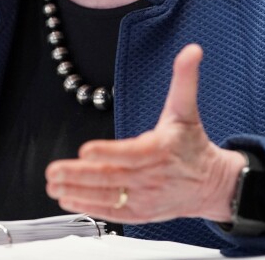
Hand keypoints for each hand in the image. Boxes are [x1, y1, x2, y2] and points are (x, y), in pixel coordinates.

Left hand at [45, 43, 244, 222]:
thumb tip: (192, 50)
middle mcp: (151, 177)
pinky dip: (89, 207)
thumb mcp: (186, 108)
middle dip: (79, 175)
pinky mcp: (140, 213)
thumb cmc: (192, 144)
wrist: (211, 184)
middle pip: (112, 176)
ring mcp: (145, 198)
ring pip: (107, 196)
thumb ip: (185, 78)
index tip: (85, 149)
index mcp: (161, 149)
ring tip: (53, 184)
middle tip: (54, 170)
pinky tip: (68, 198)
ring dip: (77, 191)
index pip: (132, 153)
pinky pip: (112, 212)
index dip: (108, 152)